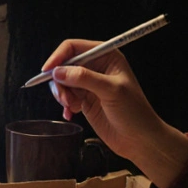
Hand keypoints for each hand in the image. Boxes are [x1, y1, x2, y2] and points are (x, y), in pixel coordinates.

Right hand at [42, 39, 187, 187]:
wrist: (139, 140)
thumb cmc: (134, 112)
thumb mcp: (111, 91)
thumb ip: (84, 78)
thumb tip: (58, 71)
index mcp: (106, 57)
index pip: (75, 48)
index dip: (59, 56)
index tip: (48, 71)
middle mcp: (96, 67)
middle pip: (65, 65)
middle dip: (60, 80)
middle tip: (64, 98)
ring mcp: (89, 84)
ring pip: (62, 81)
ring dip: (62, 94)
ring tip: (71, 107)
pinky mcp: (85, 99)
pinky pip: (66, 96)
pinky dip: (64, 105)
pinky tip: (71, 114)